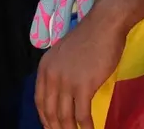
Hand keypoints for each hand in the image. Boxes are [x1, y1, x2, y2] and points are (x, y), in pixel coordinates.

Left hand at [35, 11, 125, 128]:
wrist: (104, 25)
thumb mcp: (63, 54)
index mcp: (44, 68)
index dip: (45, 118)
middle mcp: (51, 76)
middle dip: (55, 128)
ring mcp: (66, 81)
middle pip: (50, 111)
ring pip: (64, 116)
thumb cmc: (88, 38)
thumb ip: (58, 71)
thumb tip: (61, 91)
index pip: (40, 100)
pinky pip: (82, 114)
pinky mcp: (84, 86)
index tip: (51, 127)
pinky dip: (85, 127)